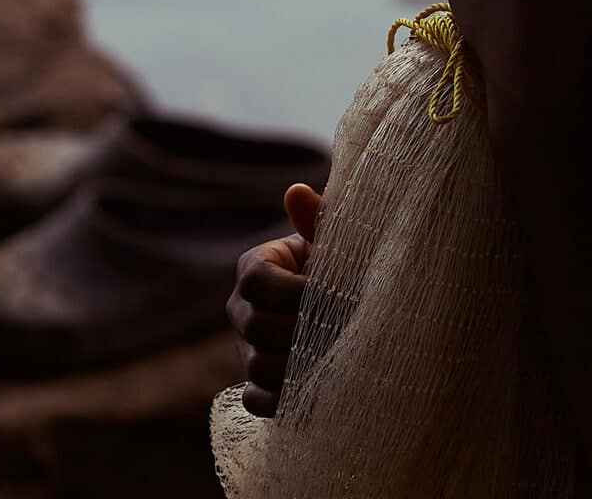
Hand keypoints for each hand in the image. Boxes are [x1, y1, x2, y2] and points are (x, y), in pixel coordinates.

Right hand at [226, 182, 322, 416]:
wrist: (350, 304)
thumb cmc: (342, 264)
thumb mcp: (334, 240)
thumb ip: (317, 220)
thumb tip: (296, 191)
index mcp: (256, 267)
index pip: (256, 281)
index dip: (293, 290)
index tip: (329, 291)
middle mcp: (241, 308)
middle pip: (256, 327)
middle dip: (302, 329)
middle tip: (341, 327)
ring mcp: (246, 348)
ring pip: (258, 365)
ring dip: (300, 364)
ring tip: (335, 355)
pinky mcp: (256, 382)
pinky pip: (257, 400)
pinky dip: (283, 399)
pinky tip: (315, 388)